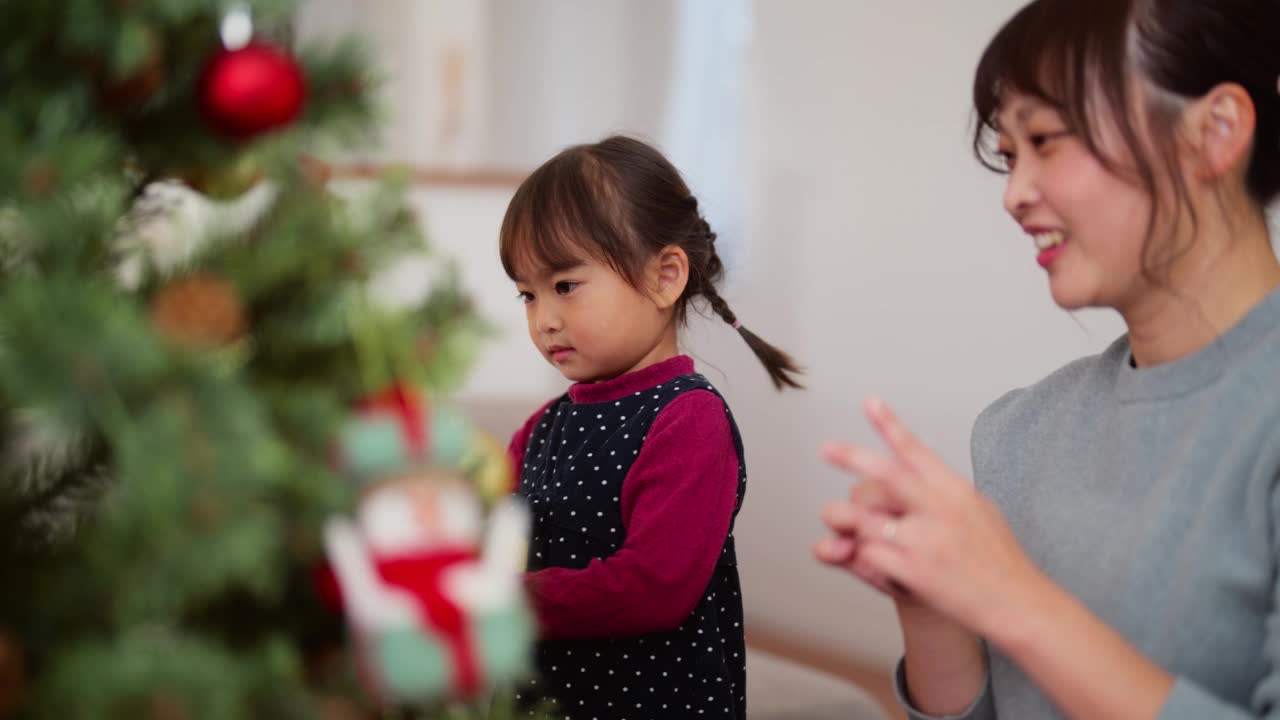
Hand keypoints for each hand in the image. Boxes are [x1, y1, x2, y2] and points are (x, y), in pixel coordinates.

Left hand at [816, 397, 1046, 635]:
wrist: (1017, 604)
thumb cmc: (999, 558)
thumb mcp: (980, 509)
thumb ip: (945, 488)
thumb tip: (919, 458)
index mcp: (956, 490)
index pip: (916, 451)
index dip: (890, 425)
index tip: (870, 402)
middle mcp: (941, 510)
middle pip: (888, 474)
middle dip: (853, 457)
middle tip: (826, 449)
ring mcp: (926, 540)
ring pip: (867, 519)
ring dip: (850, 521)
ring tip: (843, 523)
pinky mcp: (915, 571)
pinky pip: (870, 554)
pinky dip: (865, 556)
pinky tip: (876, 561)